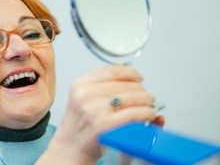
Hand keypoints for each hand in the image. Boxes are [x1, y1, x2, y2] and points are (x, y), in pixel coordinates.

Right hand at [40, 65, 160, 164]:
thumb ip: (104, 85)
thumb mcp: (84, 98)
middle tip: (147, 97)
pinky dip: (146, 113)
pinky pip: (134, 113)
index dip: (131, 73)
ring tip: (149, 106)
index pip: (113, 70)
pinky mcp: (104, 124)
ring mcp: (94, 109)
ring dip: (147, 101)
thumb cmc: (80, 125)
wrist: (70, 148)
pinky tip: (149, 115)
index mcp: (81, 84)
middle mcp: (85, 94)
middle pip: (126, 84)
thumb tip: (133, 76)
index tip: (139, 77)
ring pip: (133, 97)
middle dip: (142, 90)